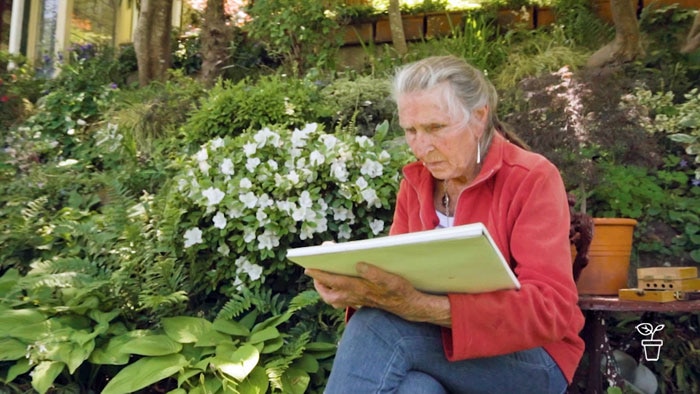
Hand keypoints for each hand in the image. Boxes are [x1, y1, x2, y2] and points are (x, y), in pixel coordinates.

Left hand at [305, 262, 423, 317]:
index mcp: (358, 288)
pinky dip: (334, 293)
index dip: (319, 274)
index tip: (307, 267)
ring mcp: (356, 301)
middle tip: (313, 271)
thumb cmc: (399, 290)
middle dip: (318, 282)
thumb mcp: (390, 278)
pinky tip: (338, 284)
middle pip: (327, 293)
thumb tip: (359, 264)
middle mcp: (354, 296)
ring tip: (321, 278)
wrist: (408, 306)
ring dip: (324, 289)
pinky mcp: (360, 302)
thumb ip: (373, 272)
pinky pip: (340, 300)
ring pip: (332, 299)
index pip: (333, 281)